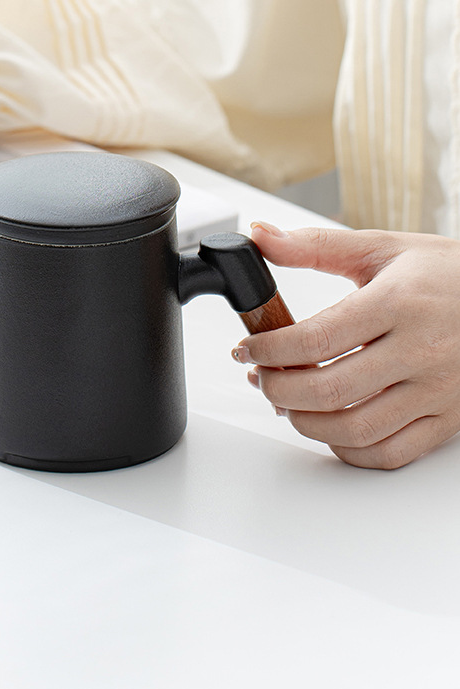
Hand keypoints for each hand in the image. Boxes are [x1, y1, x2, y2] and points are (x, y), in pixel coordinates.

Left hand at [231, 222, 459, 469]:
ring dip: (307, 423)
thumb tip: (261, 236)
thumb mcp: (383, 248)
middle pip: (330, 390)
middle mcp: (419, 351)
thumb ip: (316, 245)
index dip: (270, 349)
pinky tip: (330, 428)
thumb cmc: (448, 274)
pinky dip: (350, 449)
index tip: (248, 348)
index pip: (317, 339)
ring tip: (288, 403)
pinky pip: (391, 452)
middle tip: (262, 378)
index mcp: (397, 304)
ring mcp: (435, 391)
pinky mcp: (447, 420)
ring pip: (357, 429)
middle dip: (279, 390)